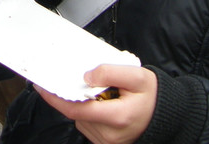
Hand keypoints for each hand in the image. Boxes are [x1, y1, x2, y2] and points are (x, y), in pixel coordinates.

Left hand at [35, 64, 156, 143]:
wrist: (166, 116)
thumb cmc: (152, 96)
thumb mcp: (137, 76)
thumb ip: (110, 72)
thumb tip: (86, 76)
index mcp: (116, 117)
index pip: (75, 109)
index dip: (55, 98)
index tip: (42, 86)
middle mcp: (109, 135)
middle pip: (77, 113)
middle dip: (75, 96)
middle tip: (87, 82)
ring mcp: (107, 142)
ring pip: (81, 118)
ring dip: (84, 104)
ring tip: (105, 95)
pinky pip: (88, 125)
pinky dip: (89, 112)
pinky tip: (104, 104)